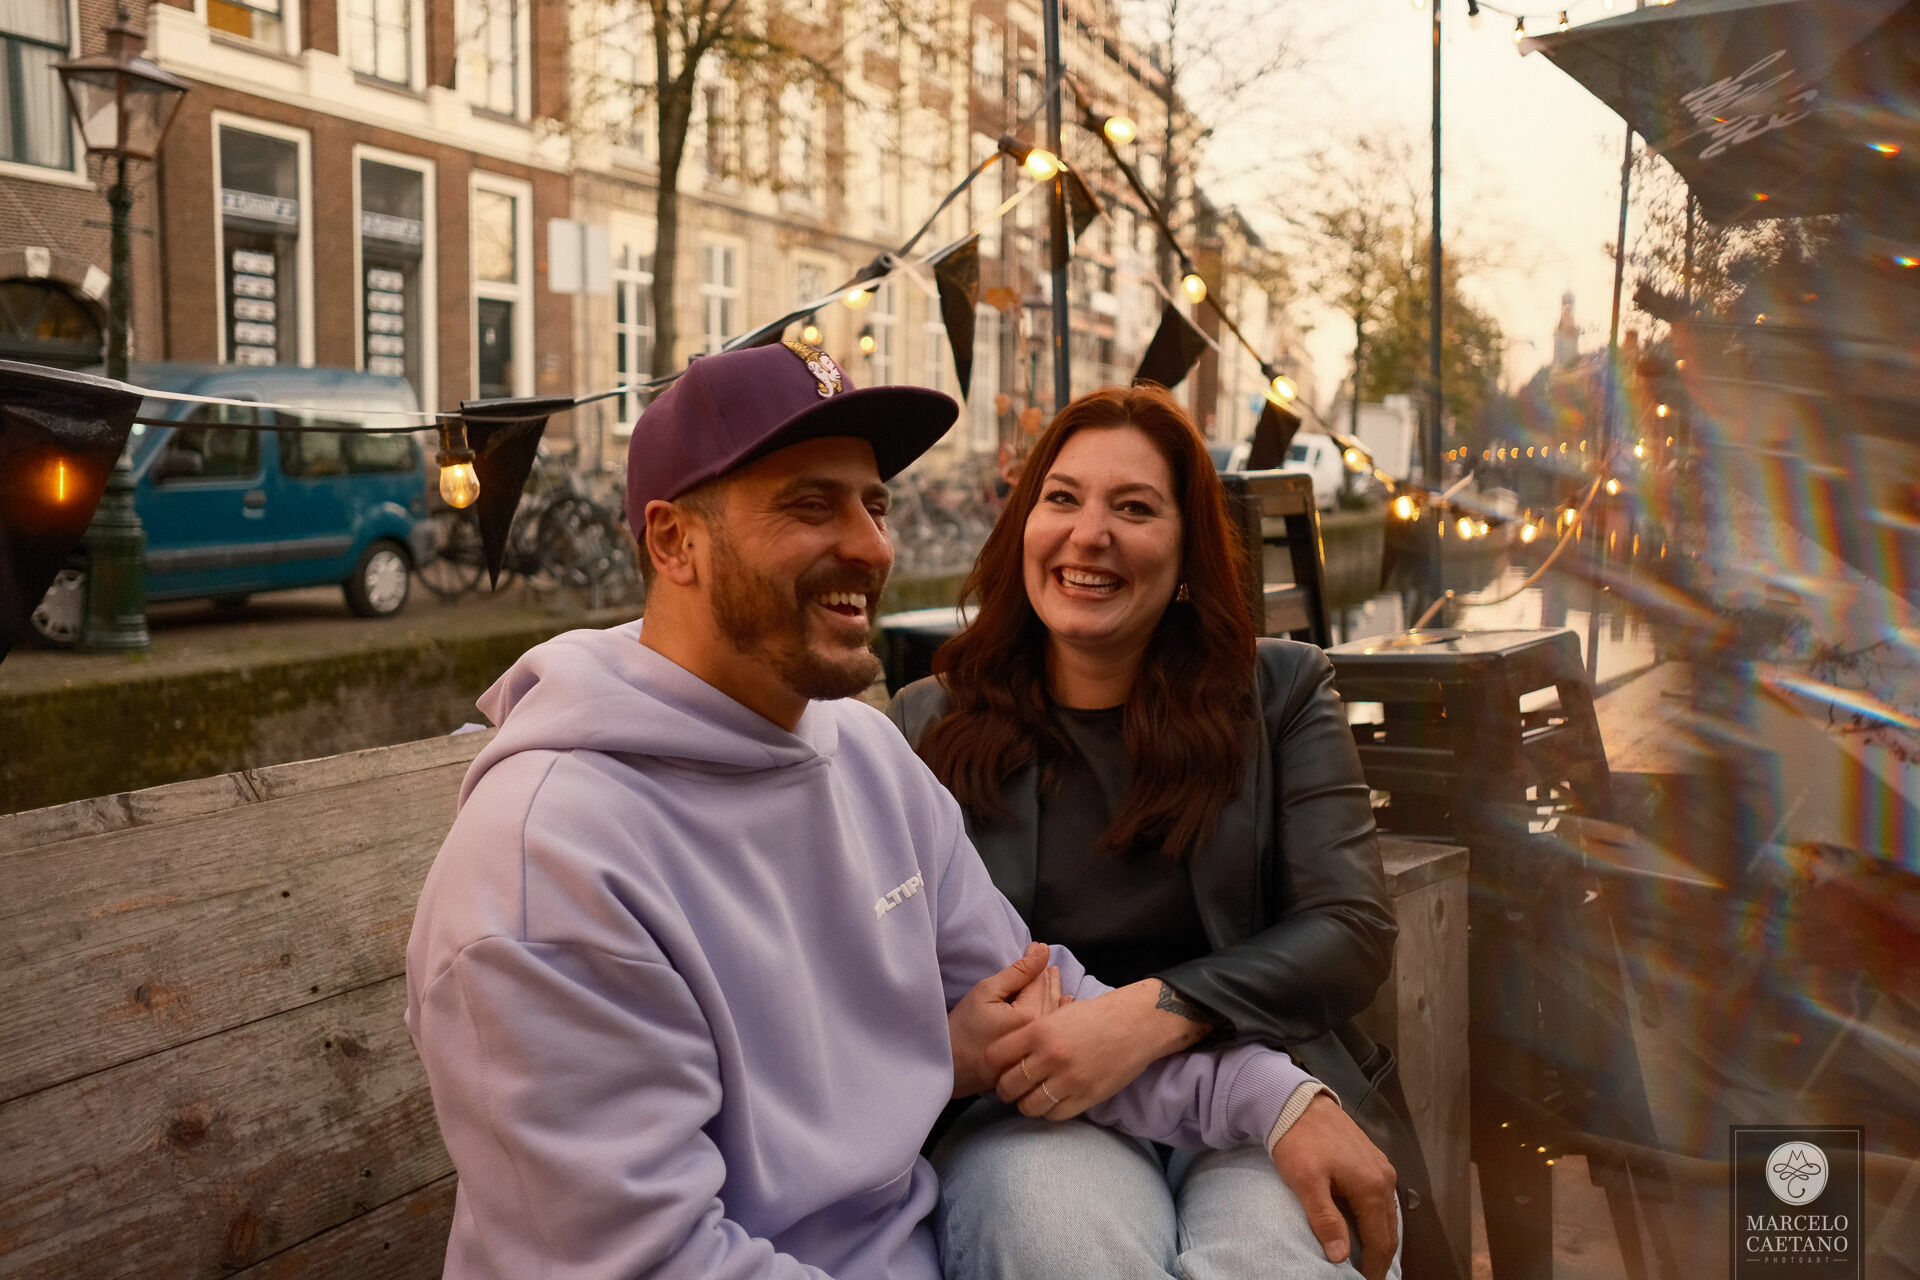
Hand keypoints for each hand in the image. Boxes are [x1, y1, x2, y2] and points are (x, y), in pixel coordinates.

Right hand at [947, 944, 1056, 1097]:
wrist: (953, 1069)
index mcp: (1030, 1014)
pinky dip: (1058, 1010)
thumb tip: (1043, 950)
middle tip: (1045, 958)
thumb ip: (1017, 972)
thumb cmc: (964, 1028)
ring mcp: (1041, 1045)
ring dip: (1055, 990)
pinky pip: (1052, 1027)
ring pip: (1054, 1009)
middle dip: (1048, 976)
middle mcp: (1042, 1030)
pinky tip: (1064, 1000)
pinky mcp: (1036, 1054)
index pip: (1040, 980)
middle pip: (1050, 994)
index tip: (1036, 946)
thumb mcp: (986, 992)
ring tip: (1053, 974)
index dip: (1037, 962)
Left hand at [984, 978, 1207, 1118]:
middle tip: (1012, 1089)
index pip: (996, 1057)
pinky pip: (1055, 1115)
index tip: (996, 1071)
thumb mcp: (1058, 1014)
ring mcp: (1069, 1079)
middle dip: (1006, 1091)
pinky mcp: (1087, 1096)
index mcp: (1039, 1030)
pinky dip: (1049, 1111)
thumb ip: (1032, 1033)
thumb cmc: (1096, 1016)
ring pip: (1029, 1106)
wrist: (1136, 1023)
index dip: (992, 1067)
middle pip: (1008, 1086)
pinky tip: (1053, 1101)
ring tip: (1032, 1098)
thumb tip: (1006, 1054)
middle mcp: (1050, 1056)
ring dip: (1026, 1105)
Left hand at [1269, 1093, 1398, 1279]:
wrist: (1297, 1102)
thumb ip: (1325, 1220)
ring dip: (1381, 1238)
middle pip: (1389, 1229)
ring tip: (1370, 1258)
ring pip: (1388, 1214)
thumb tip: (1340, 1256)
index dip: (1373, 1265)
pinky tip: (1367, 1226)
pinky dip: (1378, 1218)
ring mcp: (1381, 1167)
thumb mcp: (1306, 1182)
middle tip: (1369, 1275)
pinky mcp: (1373, 1159)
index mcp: (1371, 1187)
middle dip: (1381, 1256)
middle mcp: (1384, 1178)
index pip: (1379, 1239)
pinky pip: (1383, 1198)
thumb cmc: (1299, 1142)